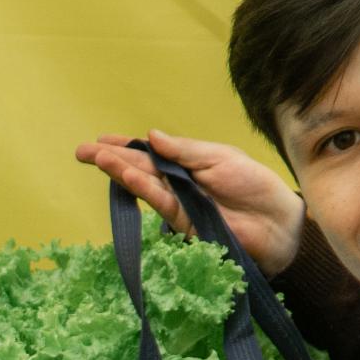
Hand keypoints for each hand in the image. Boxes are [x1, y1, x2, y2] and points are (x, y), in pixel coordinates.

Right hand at [76, 130, 305, 276]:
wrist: (278, 222)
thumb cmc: (254, 186)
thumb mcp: (219, 157)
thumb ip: (184, 150)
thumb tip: (151, 136)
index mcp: (186, 164)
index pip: (149, 153)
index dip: (125, 147)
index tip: (100, 140)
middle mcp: (177, 185)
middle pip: (138, 169)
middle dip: (110, 160)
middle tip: (81, 151)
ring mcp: (178, 205)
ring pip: (144, 185)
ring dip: (121, 172)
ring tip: (99, 158)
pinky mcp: (184, 224)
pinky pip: (161, 203)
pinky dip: (144, 190)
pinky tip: (128, 176)